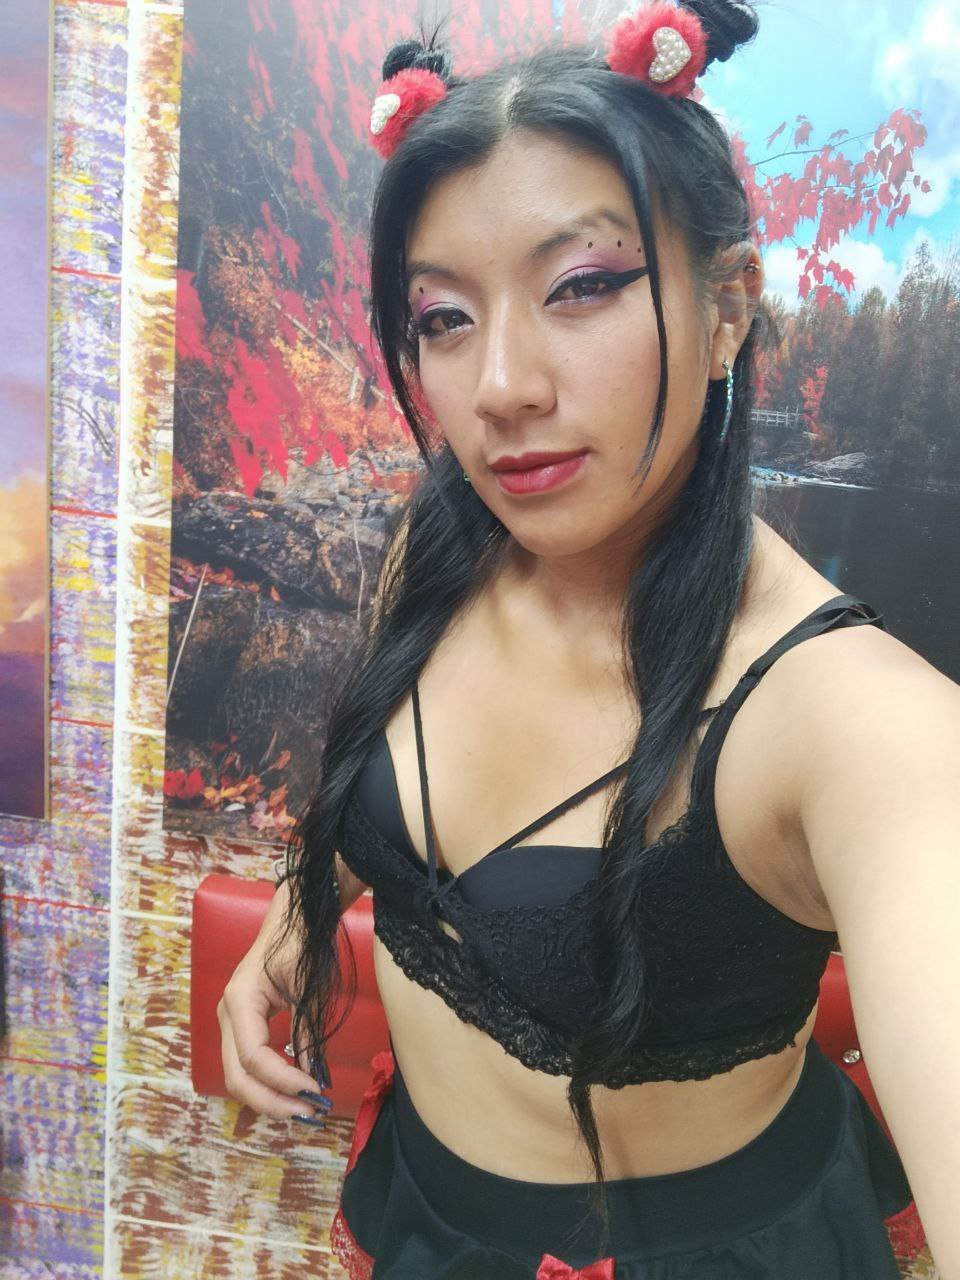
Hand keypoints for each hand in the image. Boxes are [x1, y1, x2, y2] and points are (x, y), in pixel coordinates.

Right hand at [216, 881, 331, 1123]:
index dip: (281, 1080)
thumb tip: (312, 1076)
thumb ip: (307, 1032)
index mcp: (240, 1000)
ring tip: (304, 1107)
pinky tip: (295, 1089)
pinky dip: (269, 1081)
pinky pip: (248, 1063)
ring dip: (269, 1096)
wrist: (293, 918)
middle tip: (308, 1112)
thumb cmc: (301, 944)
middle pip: (236, 1075)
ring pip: (238, 1075)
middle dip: (271, 1100)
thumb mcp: (309, 988)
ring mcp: (232, 1020)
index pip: (252, 1057)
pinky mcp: (242, 1025)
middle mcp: (228, 1013)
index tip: (313, 1091)